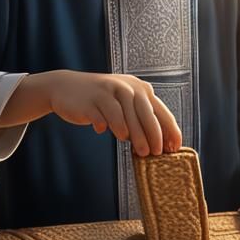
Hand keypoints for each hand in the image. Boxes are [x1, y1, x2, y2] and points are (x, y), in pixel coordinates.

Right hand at [5, 70, 181, 155]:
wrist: (66, 87)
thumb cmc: (101, 101)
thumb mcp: (123, 104)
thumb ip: (139, 118)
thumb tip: (159, 144)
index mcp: (139, 88)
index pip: (161, 111)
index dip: (169, 130)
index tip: (174, 148)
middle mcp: (127, 86)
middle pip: (146, 114)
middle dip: (153, 135)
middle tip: (155, 153)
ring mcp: (109, 91)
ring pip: (126, 116)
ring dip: (135, 135)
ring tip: (139, 152)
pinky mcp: (93, 99)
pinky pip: (105, 116)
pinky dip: (109, 126)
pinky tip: (105, 132)